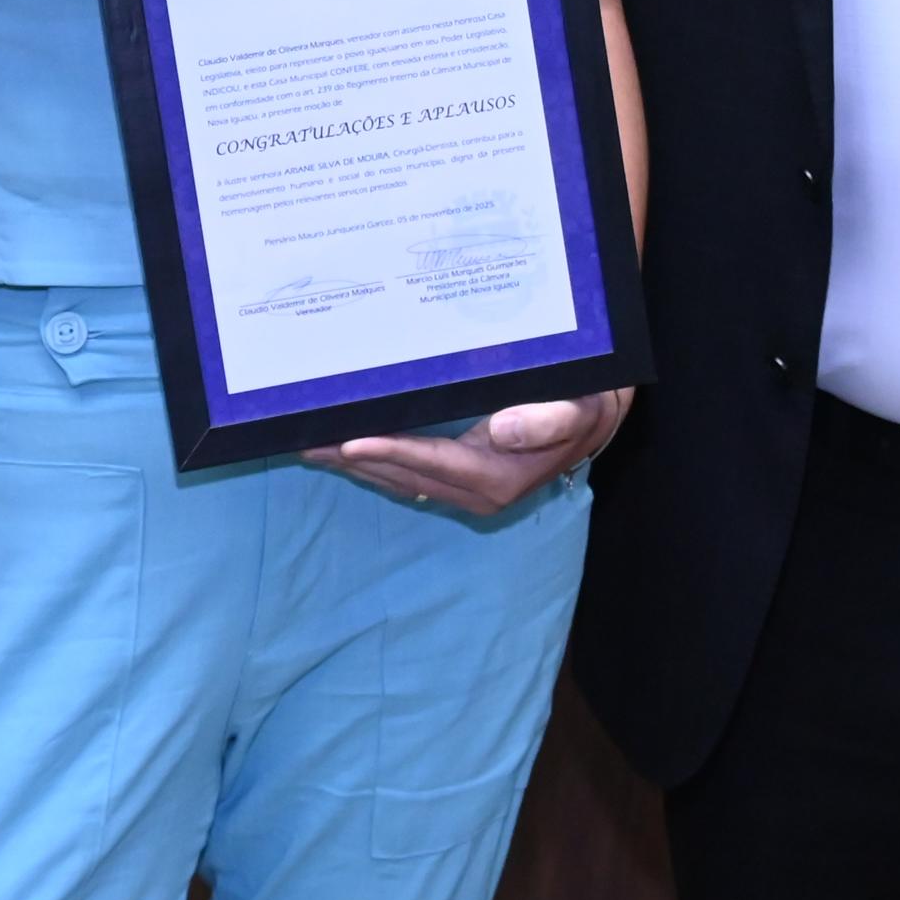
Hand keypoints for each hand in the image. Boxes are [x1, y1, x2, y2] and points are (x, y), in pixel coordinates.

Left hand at [315, 388, 629, 517]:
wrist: (593, 419)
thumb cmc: (581, 406)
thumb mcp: (576, 408)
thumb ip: (545, 421)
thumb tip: (504, 430)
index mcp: (498, 478)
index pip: (431, 463)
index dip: (389, 452)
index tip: (348, 442)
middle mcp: (476, 492)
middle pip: (402, 475)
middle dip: (352, 459)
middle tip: (305, 440)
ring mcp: (465, 490)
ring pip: (397, 478)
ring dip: (354, 464)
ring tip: (310, 445)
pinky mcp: (459, 481)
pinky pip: (407, 474)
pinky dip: (374, 462)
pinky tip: (345, 449)